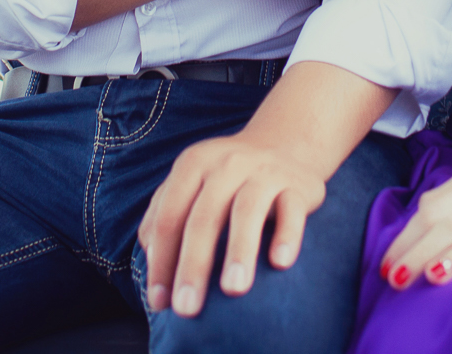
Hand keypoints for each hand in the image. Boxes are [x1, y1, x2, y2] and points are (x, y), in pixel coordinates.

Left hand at [137, 128, 323, 317]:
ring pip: (248, 211)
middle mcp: (226, 164)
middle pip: (204, 218)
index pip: (169, 217)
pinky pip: (292, 210)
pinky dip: (287, 235)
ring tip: (233, 290)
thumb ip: (165, 216)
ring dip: (239, 250)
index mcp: (193, 165)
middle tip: (187, 308)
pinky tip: (280, 263)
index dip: (161, 261)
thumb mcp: (191, 184)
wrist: (284, 143)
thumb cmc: (226, 178)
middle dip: (193, 265)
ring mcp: (264, 173)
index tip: (159, 303)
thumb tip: (153, 264)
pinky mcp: (299, 185)